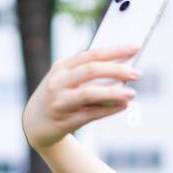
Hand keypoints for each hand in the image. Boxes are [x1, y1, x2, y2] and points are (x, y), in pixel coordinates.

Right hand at [21, 44, 141, 150]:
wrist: (34, 124)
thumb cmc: (59, 96)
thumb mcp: (66, 79)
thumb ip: (87, 73)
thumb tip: (122, 69)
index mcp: (61, 67)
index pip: (91, 54)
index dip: (115, 51)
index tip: (135, 48)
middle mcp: (58, 82)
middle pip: (91, 70)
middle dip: (117, 70)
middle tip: (138, 74)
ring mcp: (60, 102)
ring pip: (89, 94)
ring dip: (113, 93)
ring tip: (132, 94)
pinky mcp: (64, 121)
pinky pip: (91, 114)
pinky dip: (109, 110)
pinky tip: (123, 106)